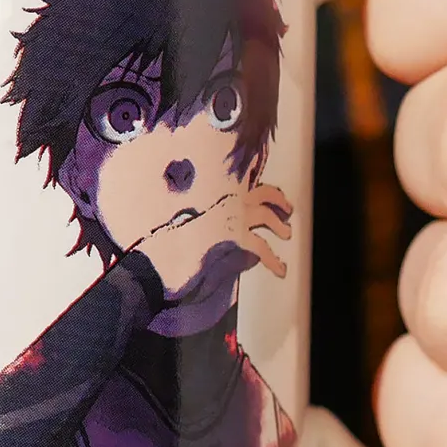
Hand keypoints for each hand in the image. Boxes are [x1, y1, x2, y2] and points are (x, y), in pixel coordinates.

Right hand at [133, 183, 292, 298]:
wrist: (159, 253)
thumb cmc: (163, 232)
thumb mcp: (176, 209)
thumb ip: (190, 203)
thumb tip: (194, 200)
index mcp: (214, 188)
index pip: (243, 176)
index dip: (255, 177)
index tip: (266, 183)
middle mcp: (227, 198)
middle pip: (264, 193)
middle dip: (279, 201)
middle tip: (286, 210)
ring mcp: (234, 217)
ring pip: (267, 216)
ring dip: (281, 226)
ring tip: (286, 233)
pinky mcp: (237, 240)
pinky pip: (263, 248)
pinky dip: (274, 260)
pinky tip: (280, 269)